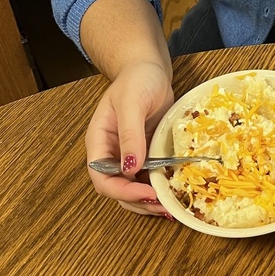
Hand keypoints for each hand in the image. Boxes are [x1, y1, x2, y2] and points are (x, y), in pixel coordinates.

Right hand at [85, 60, 174, 216]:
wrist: (149, 69)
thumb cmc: (137, 79)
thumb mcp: (132, 102)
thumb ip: (129, 134)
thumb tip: (130, 167)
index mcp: (99, 141)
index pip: (101, 176)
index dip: (121, 190)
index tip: (145, 193)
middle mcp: (112, 153)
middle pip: (117, 189)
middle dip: (138, 201)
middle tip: (163, 206)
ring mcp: (130, 155)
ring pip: (134, 187)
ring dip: (150, 200)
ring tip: (170, 206)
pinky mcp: (147, 153)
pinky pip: (150, 176)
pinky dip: (160, 186)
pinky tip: (175, 191)